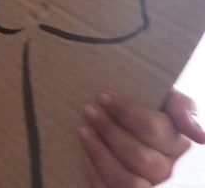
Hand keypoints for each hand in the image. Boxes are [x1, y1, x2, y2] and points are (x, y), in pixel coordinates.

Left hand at [81, 88, 202, 186]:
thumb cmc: (144, 110)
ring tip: (83, 132)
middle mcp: (166, 169)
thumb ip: (182, 108)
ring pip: (129, 182)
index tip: (103, 97)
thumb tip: (200, 137)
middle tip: (88, 110)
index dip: (127, 113)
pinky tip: (86, 158)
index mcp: (177, 143)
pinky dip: (97, 178)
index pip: (154, 130)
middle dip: (110, 131)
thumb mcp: (165, 100)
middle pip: (140, 157)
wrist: (123, 125)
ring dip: (101, 155)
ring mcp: (148, 185)